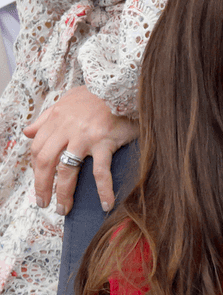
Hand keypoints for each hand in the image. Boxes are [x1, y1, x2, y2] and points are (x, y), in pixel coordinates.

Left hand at [23, 85, 138, 214]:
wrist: (122, 86)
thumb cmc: (97, 95)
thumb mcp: (67, 101)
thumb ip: (46, 118)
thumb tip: (28, 132)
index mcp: (56, 120)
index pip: (38, 149)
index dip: (36, 171)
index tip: (40, 185)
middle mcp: (66, 129)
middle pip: (46, 163)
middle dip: (43, 187)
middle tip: (45, 203)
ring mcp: (85, 137)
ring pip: (67, 170)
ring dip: (63, 193)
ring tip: (64, 209)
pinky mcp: (104, 142)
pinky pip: (100, 171)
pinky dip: (103, 190)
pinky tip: (106, 203)